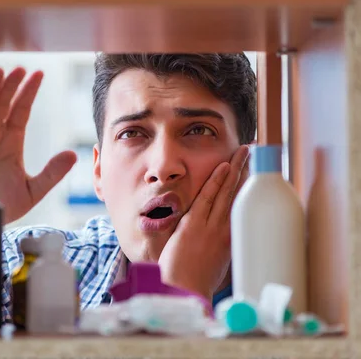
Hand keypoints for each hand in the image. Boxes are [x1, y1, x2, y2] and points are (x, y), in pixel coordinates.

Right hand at [0, 67, 76, 224]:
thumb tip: (73, 155)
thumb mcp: (31, 191)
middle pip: (0, 106)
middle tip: (17, 68)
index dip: (28, 93)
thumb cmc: (1, 204)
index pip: (20, 111)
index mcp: (9, 141)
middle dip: (8, 87)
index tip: (38, 74)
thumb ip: (51, 173)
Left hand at [158, 145, 249, 300]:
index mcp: (232, 239)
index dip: (249, 187)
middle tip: (256, 152)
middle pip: (239, 194)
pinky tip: (223, 167)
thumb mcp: (218, 263)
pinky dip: (216, 181)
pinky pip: (207, 198)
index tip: (256, 172)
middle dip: (247, 171)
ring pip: (226, 192)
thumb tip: (225, 236)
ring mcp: (210, 226)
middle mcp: (226, 230)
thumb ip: (221, 246)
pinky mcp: (194, 225)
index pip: (242, 206)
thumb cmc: (198, 279)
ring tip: (243, 151)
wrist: (186, 290)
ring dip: (235, 169)